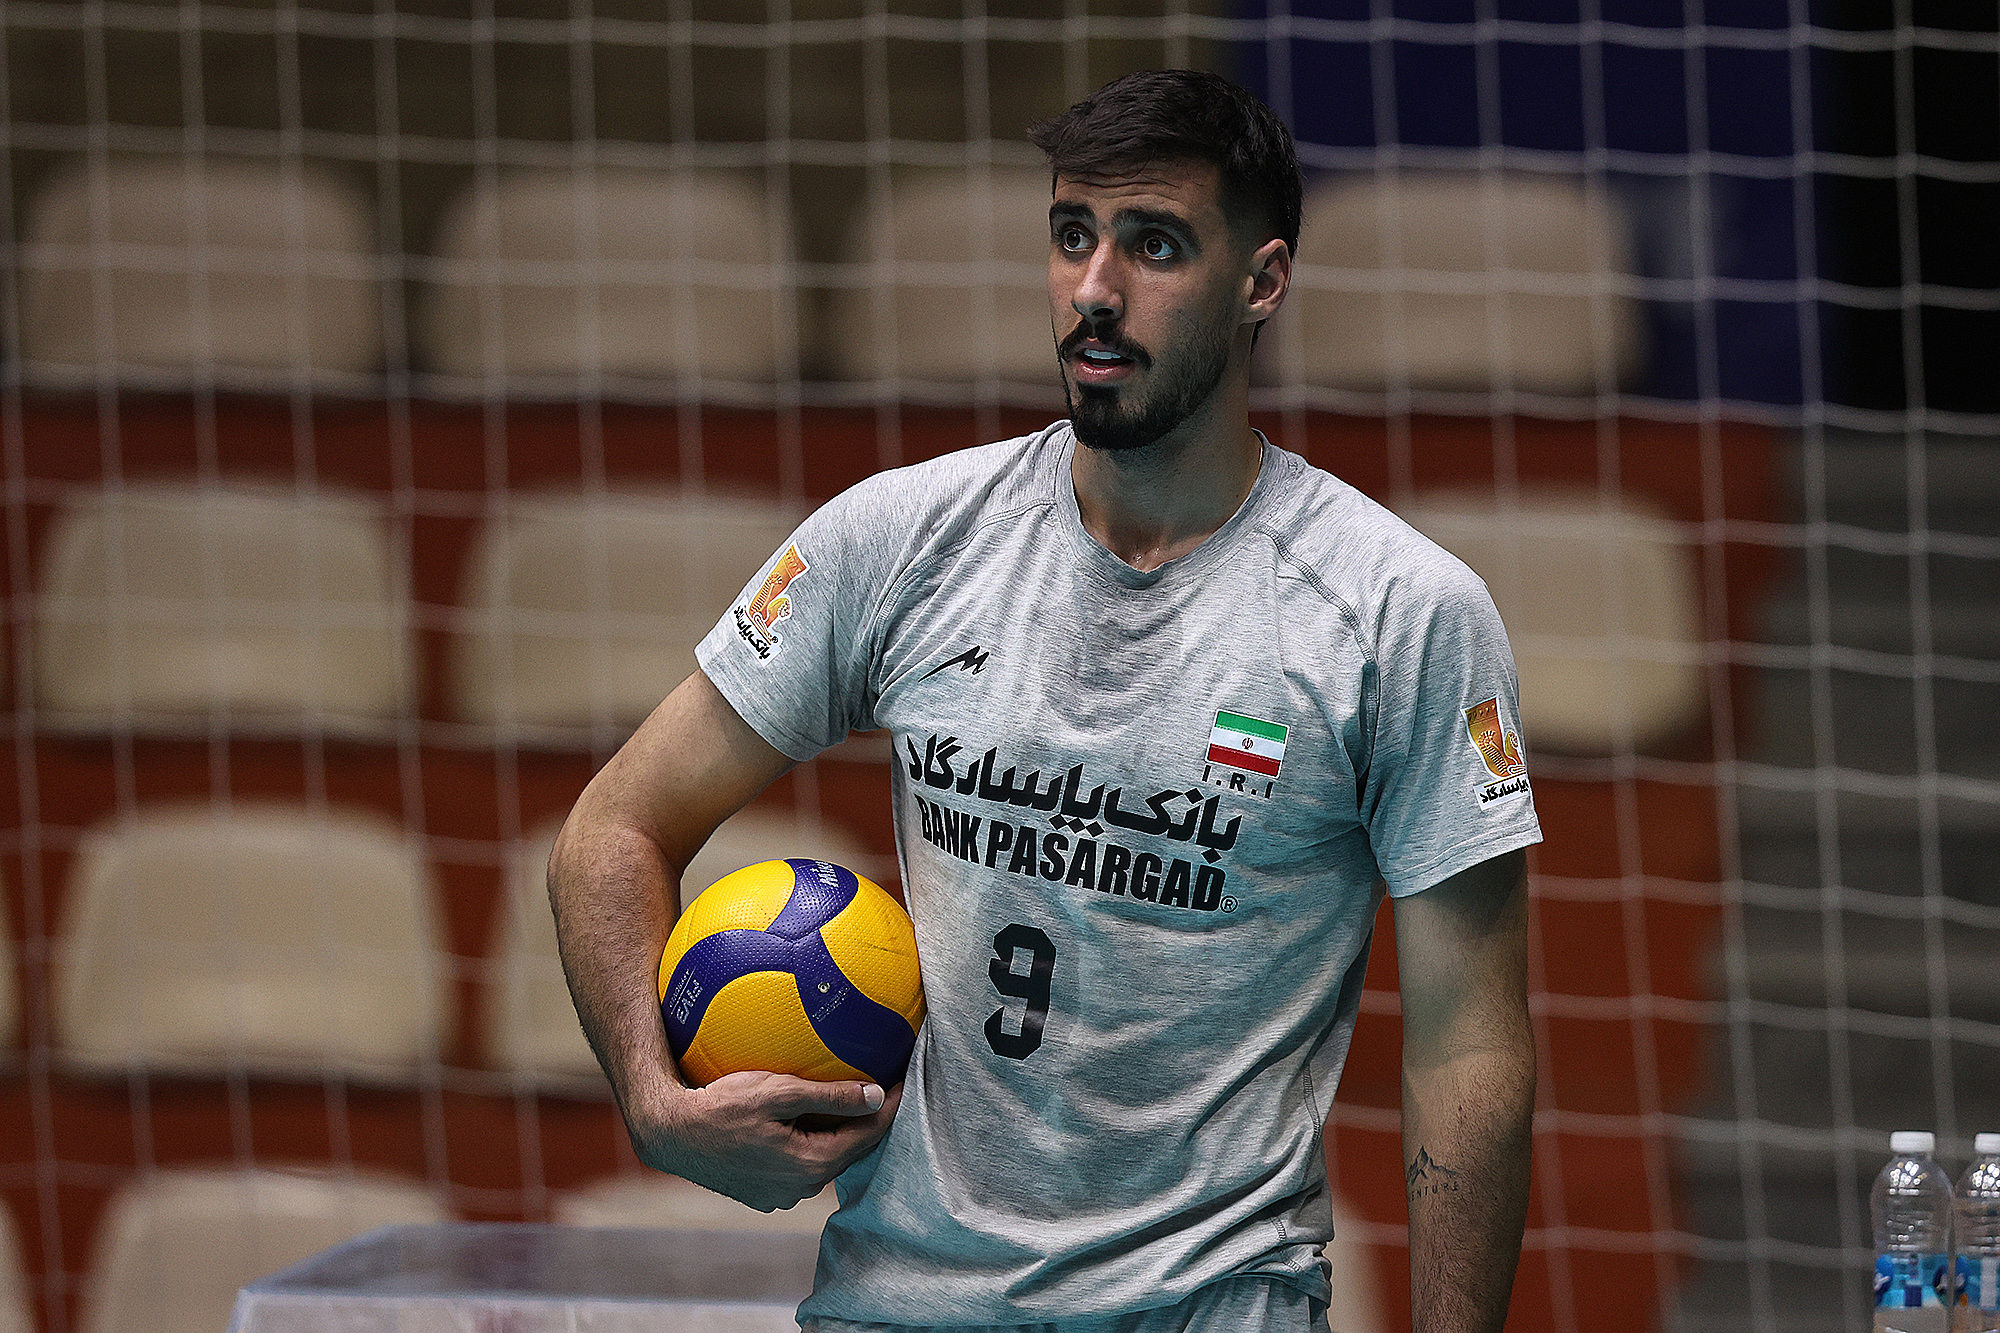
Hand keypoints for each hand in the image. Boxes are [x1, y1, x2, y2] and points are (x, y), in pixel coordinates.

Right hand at [627, 1071, 902, 1211]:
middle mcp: (800, 1189)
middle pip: (849, 1150)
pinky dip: (809, 1144)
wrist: (670, 1133)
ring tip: (847, 1100)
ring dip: (835, 1133)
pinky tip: (805, 1120)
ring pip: (823, 1159)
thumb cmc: (721, 1106)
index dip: (890, 1107)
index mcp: (811, 1165)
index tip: (905, 1080)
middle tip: (882, 1085)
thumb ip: (831, 1096)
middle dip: (866, 1120)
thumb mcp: (778, 1092)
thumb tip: (877, 1096)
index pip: (867, 1136)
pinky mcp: (762, 1194)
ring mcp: (780, 1196)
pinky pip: (798, 1166)